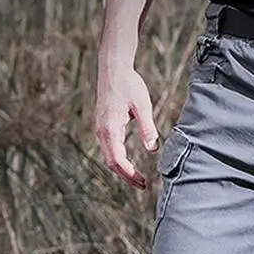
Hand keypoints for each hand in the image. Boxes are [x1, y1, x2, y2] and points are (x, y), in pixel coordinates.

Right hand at [94, 61, 158, 189]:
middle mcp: (102, 130)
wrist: (113, 67)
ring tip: (137, 178)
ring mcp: (101, 128)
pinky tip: (129, 163)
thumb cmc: (129, 84)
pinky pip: (108, 148)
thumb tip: (153, 149)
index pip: (117, 160)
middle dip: (126, 176)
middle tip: (142, 185)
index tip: (142, 182)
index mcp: (110, 128)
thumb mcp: (143, 106)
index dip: (129, 174)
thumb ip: (148, 128)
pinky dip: (118, 159)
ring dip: (122, 169)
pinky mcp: (103, 125)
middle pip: (111, 162)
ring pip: (108, 156)